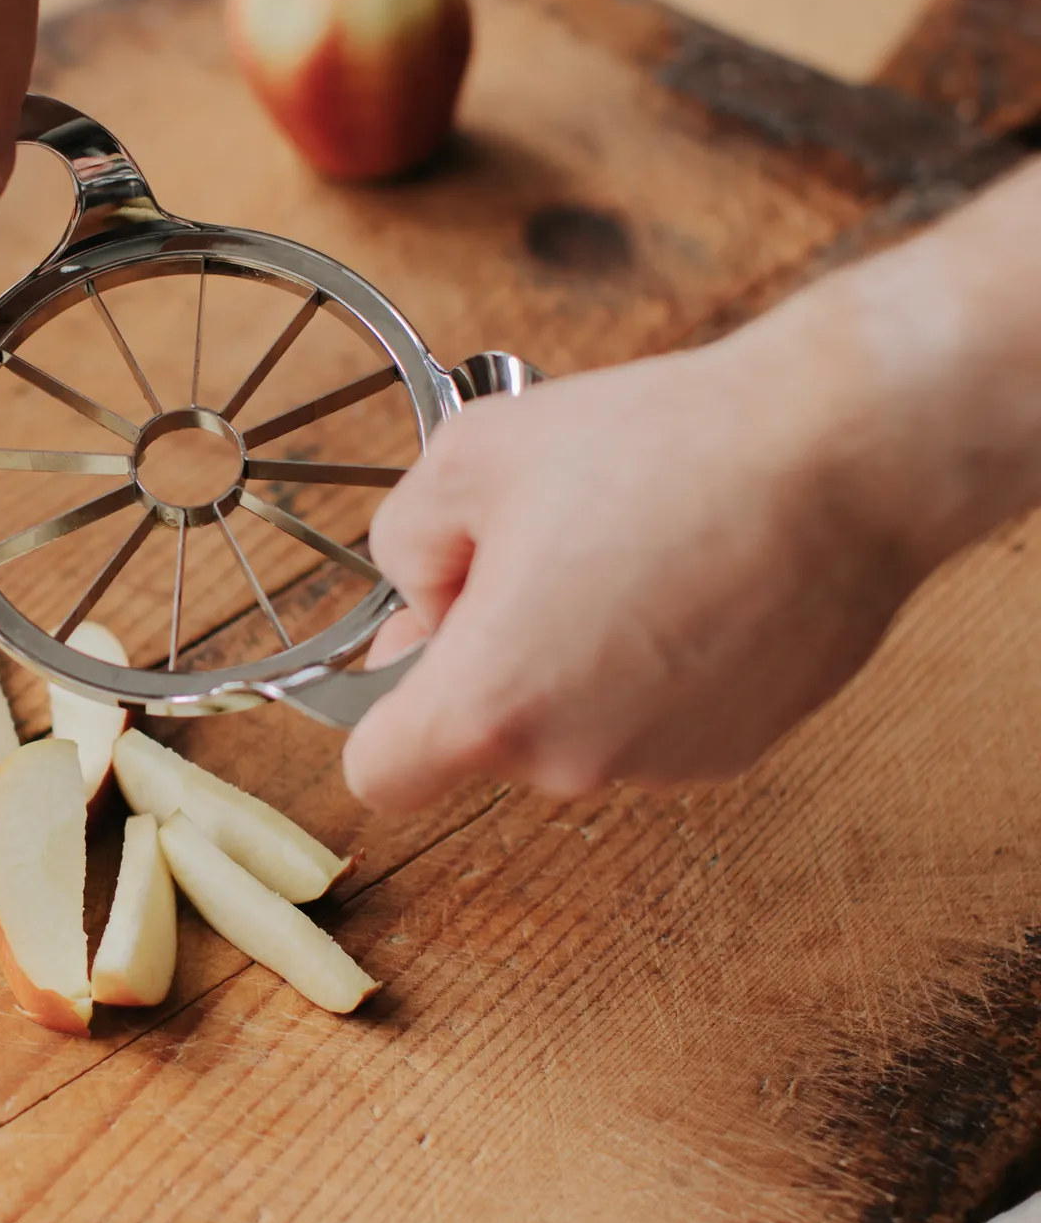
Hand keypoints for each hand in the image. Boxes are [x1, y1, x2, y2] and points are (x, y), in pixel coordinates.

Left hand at [342, 323, 925, 815]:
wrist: (839, 451)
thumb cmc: (661, 446)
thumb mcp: (469, 455)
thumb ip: (405, 542)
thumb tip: (422, 597)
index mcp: (491, 704)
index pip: (382, 776)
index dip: (385, 706)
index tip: (424, 636)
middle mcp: (572, 761)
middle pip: (488, 739)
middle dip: (494, 656)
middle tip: (544, 544)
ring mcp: (664, 764)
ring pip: (576, 727)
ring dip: (581, 657)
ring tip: (635, 546)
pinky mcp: (738, 749)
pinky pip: (656, 718)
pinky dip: (658, 665)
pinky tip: (696, 575)